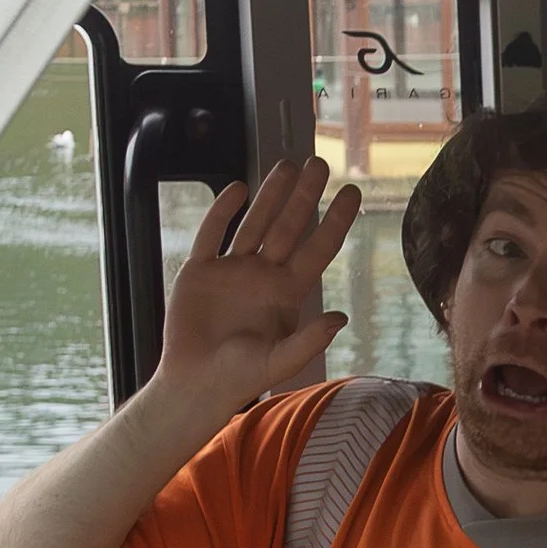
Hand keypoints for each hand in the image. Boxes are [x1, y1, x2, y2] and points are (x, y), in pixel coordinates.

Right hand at [151, 156, 361, 421]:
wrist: (194, 384)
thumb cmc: (240, 379)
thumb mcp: (280, 363)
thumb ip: (310, 341)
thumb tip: (341, 317)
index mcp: (287, 293)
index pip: (318, 248)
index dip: (336, 221)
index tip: (352, 192)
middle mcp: (263, 275)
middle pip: (290, 226)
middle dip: (305, 195)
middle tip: (320, 163)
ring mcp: (232, 269)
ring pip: (255, 223)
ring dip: (270, 194)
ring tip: (286, 165)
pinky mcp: (200, 270)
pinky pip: (213, 233)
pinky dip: (223, 211)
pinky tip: (238, 189)